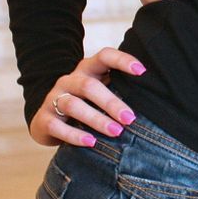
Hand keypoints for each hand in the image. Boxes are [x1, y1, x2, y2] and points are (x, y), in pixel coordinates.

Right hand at [29, 47, 146, 147]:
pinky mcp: (43, 118)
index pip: (104, 56)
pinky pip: (57, 125)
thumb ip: (119, 90)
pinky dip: (75, 135)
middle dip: (111, 102)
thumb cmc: (86, 105)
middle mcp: (69, 80)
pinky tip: (91, 143)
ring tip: (116, 132)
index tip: (142, 71)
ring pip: (73, 105)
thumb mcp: (101, 92)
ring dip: (96, 119)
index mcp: (87, 69)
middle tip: (130, 118)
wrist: (48, 120)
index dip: (122, 60)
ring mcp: (53, 98)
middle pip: (89, 86)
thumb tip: (154, 99)